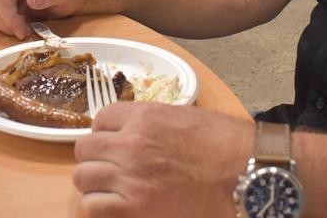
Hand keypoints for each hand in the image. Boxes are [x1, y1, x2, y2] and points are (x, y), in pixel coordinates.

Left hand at [73, 102, 252, 217]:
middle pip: (85, 148)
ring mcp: (129, 177)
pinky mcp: (134, 208)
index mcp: (144, 117)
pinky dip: (99, 206)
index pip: (101, 118)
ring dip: (94, 182)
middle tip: (109, 165)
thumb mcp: (184, 116)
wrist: (243, 174)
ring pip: (83, 177)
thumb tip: (134, 130)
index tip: (112, 140)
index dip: (105, 131)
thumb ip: (151, 121)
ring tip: (110, 187)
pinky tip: (115, 205)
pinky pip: (93, 206)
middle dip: (95, 156)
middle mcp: (131, 144)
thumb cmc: (224, 144)